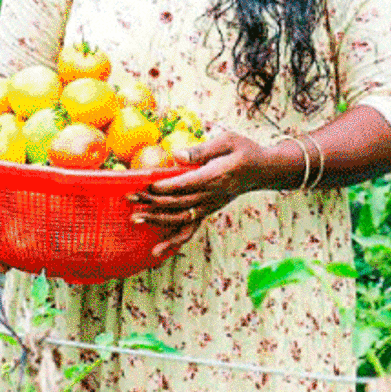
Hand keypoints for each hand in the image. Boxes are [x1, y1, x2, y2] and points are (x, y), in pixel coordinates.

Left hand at [128, 132, 269, 258]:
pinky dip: (174, 240)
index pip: (187, 184)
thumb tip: (176, 155)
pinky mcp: (207, 211)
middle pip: (178, 201)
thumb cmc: (244, 151)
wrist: (261, 171)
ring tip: (134, 219)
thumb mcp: (227, 141)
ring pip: (180, 217)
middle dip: (152, 201)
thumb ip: (202, 150)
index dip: (167, 186)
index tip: (148, 186)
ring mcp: (209, 206)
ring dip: (156, 219)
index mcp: (215, 176)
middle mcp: (211, 196)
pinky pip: (190, 229)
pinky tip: (158, 250)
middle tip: (129, 198)